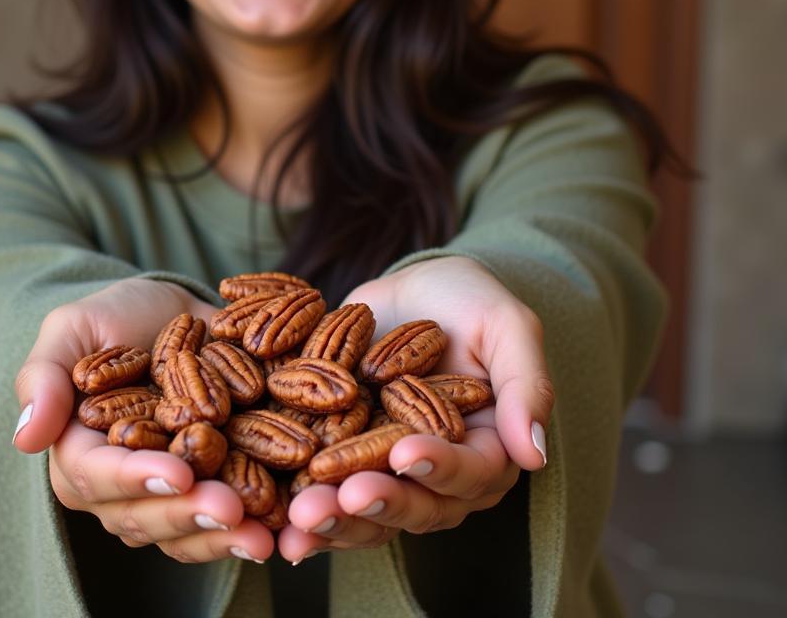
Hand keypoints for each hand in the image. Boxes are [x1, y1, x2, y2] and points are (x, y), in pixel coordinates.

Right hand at [13, 277, 275, 563]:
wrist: (167, 310)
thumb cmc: (111, 317)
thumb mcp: (72, 328)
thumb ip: (45, 376)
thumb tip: (24, 437)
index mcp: (80, 453)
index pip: (98, 477)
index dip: (135, 479)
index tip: (175, 473)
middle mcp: (123, 486)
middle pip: (146, 516)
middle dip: (188, 514)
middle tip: (231, 508)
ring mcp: (172, 489)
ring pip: (188, 531)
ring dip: (225, 538)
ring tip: (264, 535)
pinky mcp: (216, 483)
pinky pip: (230, 519)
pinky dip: (257, 526)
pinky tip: (287, 527)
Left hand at [277, 257, 552, 562]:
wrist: (417, 287)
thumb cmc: (471, 301)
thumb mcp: (506, 326)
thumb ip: (526, 384)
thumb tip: (535, 454)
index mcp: (486, 450)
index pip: (468, 472)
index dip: (438, 468)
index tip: (404, 455)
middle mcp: (437, 474)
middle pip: (414, 505)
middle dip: (377, 504)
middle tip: (340, 497)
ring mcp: (386, 469)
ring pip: (365, 511)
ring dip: (333, 519)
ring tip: (299, 517)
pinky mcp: (344, 455)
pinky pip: (325, 490)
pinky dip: (298, 506)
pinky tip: (271, 519)